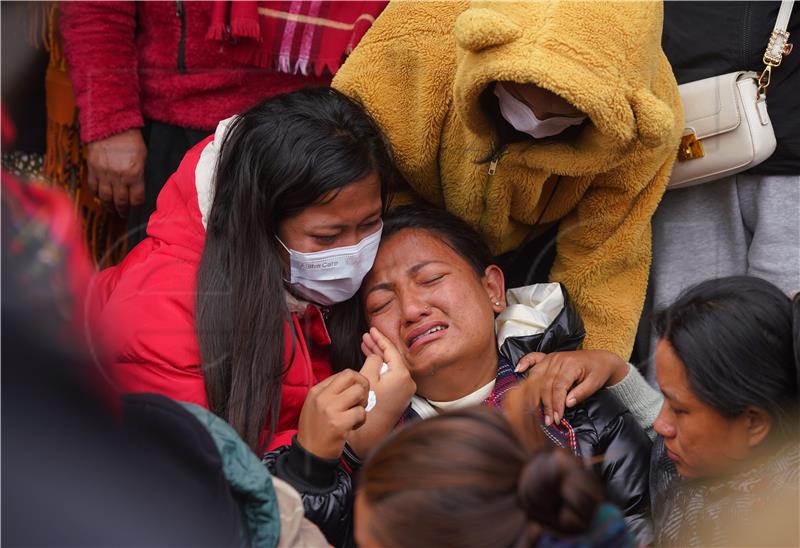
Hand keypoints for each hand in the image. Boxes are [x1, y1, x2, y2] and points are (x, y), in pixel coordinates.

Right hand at [86, 128, 146, 216]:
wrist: (110, 126)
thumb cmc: (130, 140)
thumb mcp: (142, 158)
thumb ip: (140, 174)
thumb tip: (138, 188)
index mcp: (135, 174)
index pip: (137, 198)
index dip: (137, 205)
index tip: (136, 206)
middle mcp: (119, 177)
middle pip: (121, 201)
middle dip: (123, 210)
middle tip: (123, 214)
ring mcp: (104, 174)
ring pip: (106, 197)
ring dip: (109, 206)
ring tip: (112, 209)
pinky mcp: (93, 169)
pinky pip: (93, 187)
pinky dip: (96, 194)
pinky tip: (100, 197)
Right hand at [297, 369, 369, 459]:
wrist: (309, 455)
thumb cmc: (316, 430)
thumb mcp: (316, 405)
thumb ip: (332, 392)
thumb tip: (355, 382)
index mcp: (317, 391)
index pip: (345, 373)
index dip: (356, 382)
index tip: (356, 394)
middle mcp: (322, 397)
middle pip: (352, 376)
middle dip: (363, 386)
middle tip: (361, 401)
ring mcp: (330, 410)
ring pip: (359, 393)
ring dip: (362, 405)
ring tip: (355, 415)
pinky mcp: (339, 424)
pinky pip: (361, 413)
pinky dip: (361, 420)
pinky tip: (353, 427)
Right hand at [348, 327, 415, 456]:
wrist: (371, 431)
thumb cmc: (369, 405)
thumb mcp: (368, 377)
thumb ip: (373, 360)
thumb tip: (377, 355)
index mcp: (402, 375)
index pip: (391, 350)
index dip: (380, 338)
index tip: (372, 330)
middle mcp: (408, 381)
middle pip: (392, 358)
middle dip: (378, 347)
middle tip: (366, 337)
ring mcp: (405, 389)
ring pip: (391, 366)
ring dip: (378, 356)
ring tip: (365, 345)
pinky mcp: (401, 395)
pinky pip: (391, 375)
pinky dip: (381, 368)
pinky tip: (371, 361)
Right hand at [514, 350, 627, 425]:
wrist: (601, 359)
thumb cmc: (598, 371)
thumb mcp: (595, 384)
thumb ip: (581, 393)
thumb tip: (567, 404)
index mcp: (570, 364)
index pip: (558, 387)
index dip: (556, 403)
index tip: (556, 418)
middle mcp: (557, 359)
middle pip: (545, 384)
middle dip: (545, 404)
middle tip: (547, 420)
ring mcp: (551, 357)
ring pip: (537, 376)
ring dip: (534, 393)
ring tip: (533, 408)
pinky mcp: (548, 358)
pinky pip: (533, 358)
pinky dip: (524, 363)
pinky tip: (518, 370)